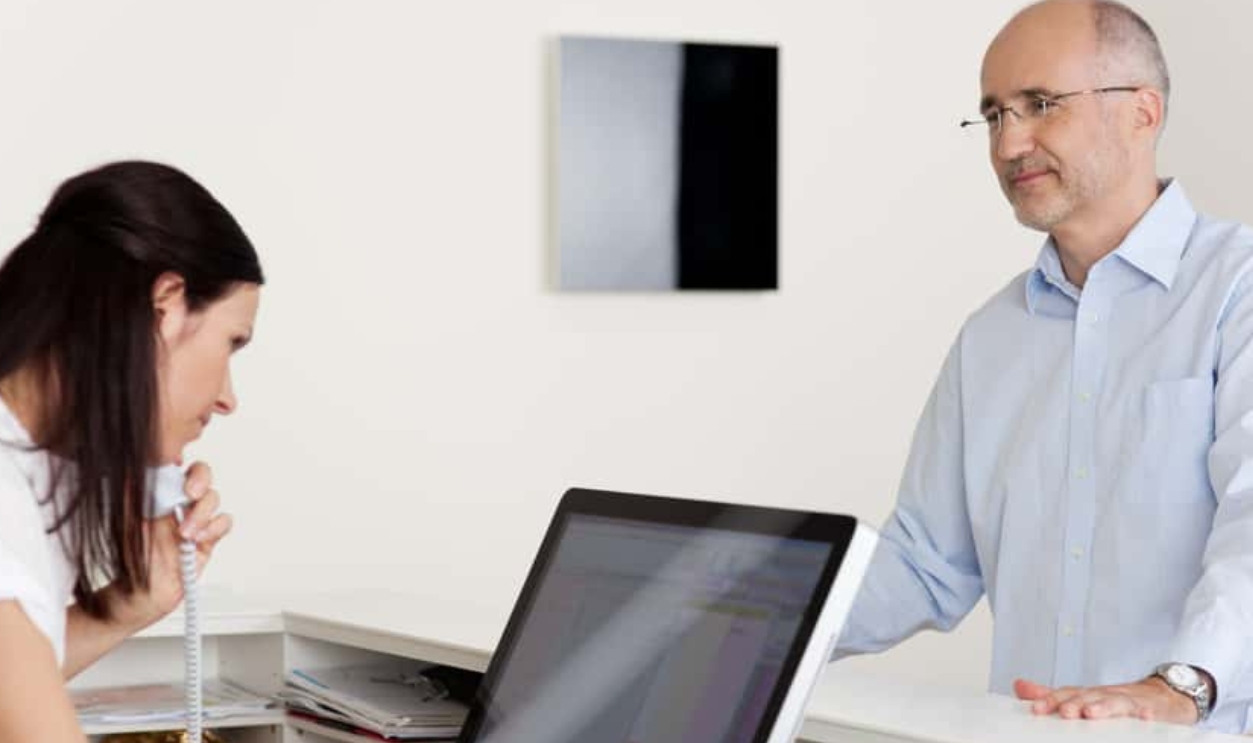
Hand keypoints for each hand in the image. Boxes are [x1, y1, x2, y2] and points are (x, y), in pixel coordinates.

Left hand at [112, 461, 233, 629]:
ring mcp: (195, 522)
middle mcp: (179, 506)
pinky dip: (214, 528)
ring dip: (203, 513)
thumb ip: (130, 497)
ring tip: (186, 531)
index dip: (180, 466)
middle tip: (191, 494)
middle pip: (202, 477)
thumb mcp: (123, 524)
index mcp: (160, 496)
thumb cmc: (128, 563)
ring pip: (214, 500)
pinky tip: (197, 539)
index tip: (175, 472)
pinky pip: (223, 523)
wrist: (136, 597)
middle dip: (200, 481)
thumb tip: (129, 471)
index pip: (178, 468)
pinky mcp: (207, 540)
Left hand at [1014, 677, 1197, 724]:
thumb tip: (1019, 686)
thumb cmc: (1116, 700)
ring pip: (1117, 702)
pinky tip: (1145, 718)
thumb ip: (1053, 695)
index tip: (1036, 709)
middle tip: (1064, 712)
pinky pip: (1151, 712)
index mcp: (1088, 695)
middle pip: (1089, 696)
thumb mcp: (1083, 698)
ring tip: (1091, 714)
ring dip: (1104, 707)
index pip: (1067, 694)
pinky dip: (1147, 714)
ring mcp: (1130, 701)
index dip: (1051, 700)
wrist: (1162, 697)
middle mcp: (1106, 695)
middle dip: (1075, 703)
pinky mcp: (1154, 710)